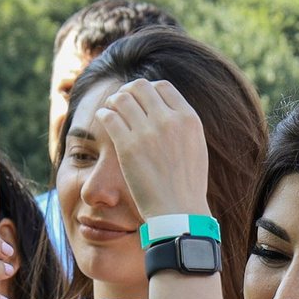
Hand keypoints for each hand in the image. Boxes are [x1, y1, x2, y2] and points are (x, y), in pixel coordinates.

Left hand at [93, 79, 208, 220]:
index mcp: (188, 119)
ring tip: (111, 111)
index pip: (162, 87)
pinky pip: (109, 116)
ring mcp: (147, 132)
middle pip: (140, 87)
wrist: (179, 212)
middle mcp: (169, 121)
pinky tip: (103, 120)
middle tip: (121, 103)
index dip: (148, 90)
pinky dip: (103, 114)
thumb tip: (165, 110)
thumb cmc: (187, 186)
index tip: (140, 101)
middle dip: (128, 92)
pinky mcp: (127, 146)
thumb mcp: (195, 148)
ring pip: (122, 98)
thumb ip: (182, 126)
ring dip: (113, 102)